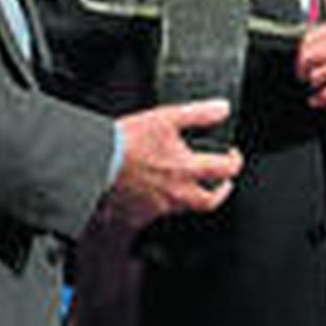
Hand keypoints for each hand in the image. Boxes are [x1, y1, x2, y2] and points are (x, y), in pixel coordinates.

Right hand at [110, 99, 242, 227]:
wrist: (90, 164)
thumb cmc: (124, 143)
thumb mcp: (166, 118)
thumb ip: (198, 114)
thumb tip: (222, 109)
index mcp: (187, 170)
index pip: (225, 170)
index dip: (234, 162)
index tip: (232, 156)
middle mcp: (176, 193)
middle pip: (209, 201)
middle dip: (220, 192)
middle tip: (222, 183)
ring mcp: (157, 208)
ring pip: (183, 208)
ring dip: (189, 197)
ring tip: (185, 185)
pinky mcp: (138, 216)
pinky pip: (155, 215)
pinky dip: (159, 205)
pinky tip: (153, 194)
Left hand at [295, 17, 325, 107]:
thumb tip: (310, 42)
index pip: (310, 37)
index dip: (301, 51)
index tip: (301, 58)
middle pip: (310, 56)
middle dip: (302, 68)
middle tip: (302, 74)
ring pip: (318, 75)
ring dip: (314, 82)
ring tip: (316, 85)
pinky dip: (321, 98)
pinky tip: (320, 99)